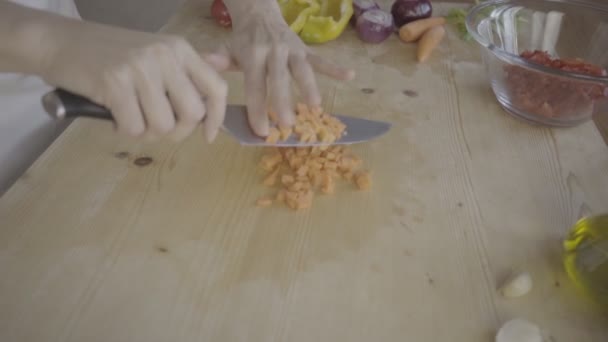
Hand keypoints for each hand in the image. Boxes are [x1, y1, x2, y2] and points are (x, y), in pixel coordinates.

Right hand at [40, 19, 227, 141]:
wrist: (60, 42)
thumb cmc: (109, 54)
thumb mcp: (154, 54)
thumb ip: (183, 72)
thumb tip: (215, 86)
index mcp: (179, 49)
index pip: (216, 88)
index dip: (216, 118)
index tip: (208, 136)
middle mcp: (164, 55)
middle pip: (192, 114)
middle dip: (176, 131)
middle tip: (155, 126)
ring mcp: (140, 68)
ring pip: (163, 126)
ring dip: (146, 132)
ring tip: (131, 117)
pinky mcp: (114, 83)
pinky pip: (134, 128)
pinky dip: (124, 130)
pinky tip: (114, 116)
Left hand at [207, 0, 354, 136]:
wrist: (259, 12)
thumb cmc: (243, 41)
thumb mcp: (227, 49)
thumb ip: (218, 60)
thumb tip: (206, 64)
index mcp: (252, 55)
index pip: (255, 85)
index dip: (258, 108)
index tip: (262, 130)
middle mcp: (273, 52)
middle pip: (279, 80)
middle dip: (283, 101)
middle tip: (287, 124)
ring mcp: (292, 50)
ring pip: (302, 69)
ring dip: (309, 87)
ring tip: (316, 107)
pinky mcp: (305, 49)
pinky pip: (321, 59)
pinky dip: (335, 68)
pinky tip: (349, 76)